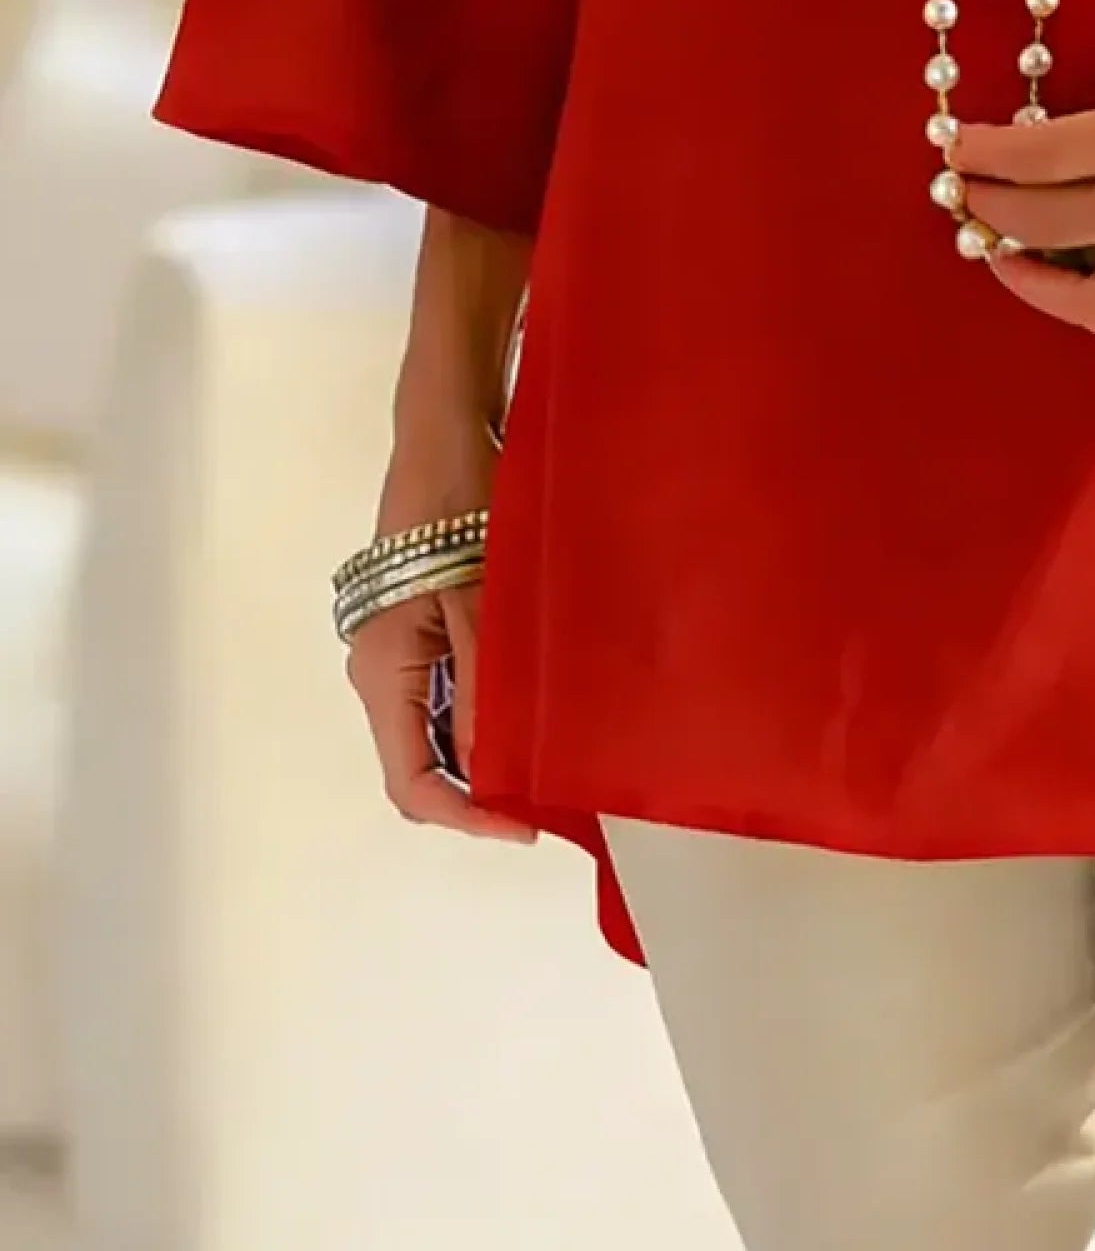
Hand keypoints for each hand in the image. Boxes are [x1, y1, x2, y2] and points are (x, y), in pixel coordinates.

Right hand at [344, 216, 538, 842]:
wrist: (446, 425)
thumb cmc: (462, 504)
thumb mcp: (481, 601)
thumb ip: (483, 689)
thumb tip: (494, 773)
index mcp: (383, 671)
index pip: (412, 783)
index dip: (468, 818)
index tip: (529, 825)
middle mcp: (381, 670)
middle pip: (424, 762)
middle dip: (483, 789)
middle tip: (557, 792)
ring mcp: (400, 647)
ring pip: (440, 727)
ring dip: (490, 748)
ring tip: (557, 752)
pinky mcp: (423, 621)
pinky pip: (450, 689)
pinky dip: (489, 708)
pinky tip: (540, 701)